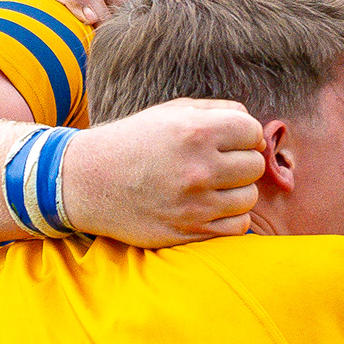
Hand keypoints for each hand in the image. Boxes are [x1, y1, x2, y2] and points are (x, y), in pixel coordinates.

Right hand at [60, 98, 265, 245]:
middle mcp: (198, 168)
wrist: (87, 181)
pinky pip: (238, 226)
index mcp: (195, 131)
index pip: (252, 132)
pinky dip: (230, 217)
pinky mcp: (190, 232)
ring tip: (210, 185)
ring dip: (236, 191)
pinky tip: (209, 207)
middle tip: (217, 163)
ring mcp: (195, 204)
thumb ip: (219, 111)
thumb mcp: (170, 112)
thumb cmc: (134, 142)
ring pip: (249, 197)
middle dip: (240, 162)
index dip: (243, 135)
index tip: (229, 140)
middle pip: (255, 165)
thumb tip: (256, 129)